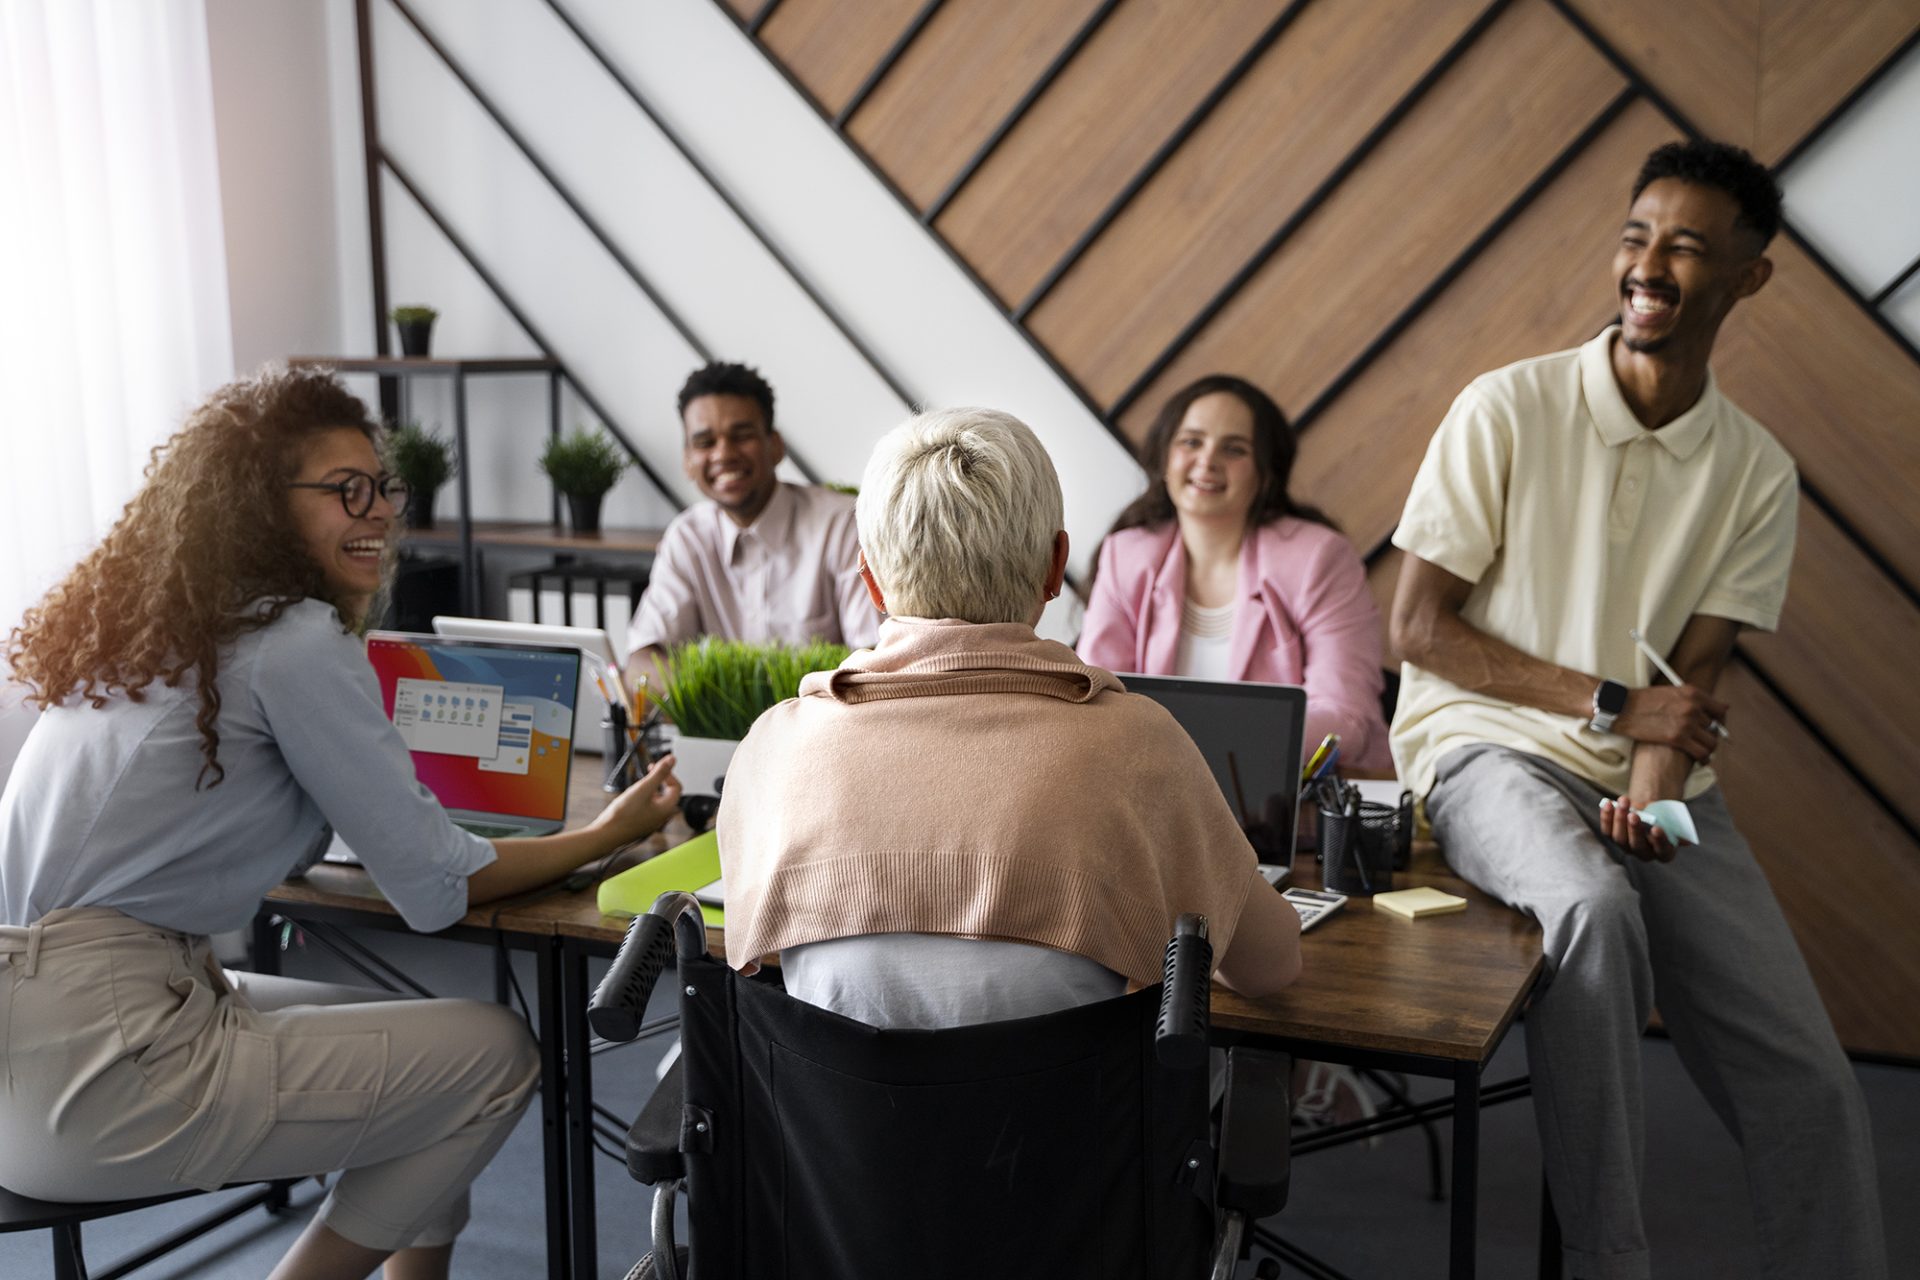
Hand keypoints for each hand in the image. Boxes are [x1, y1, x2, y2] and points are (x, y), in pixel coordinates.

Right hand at [593, 753, 681, 846]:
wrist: (606, 834)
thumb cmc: (623, 815)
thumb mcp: (643, 788)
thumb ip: (659, 773)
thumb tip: (672, 760)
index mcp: (667, 809)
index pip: (676, 787)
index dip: (668, 774)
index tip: (655, 767)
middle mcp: (662, 817)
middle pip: (667, 793)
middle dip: (658, 781)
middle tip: (647, 773)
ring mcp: (652, 822)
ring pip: (656, 800)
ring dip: (649, 789)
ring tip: (637, 786)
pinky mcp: (642, 824)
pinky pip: (647, 807)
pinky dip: (642, 798)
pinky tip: (630, 798)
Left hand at [1599, 795, 1686, 862]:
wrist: (1648, 812)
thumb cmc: (1661, 815)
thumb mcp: (1667, 816)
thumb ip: (1663, 818)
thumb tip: (1651, 814)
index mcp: (1665, 851)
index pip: (1663, 850)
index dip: (1659, 841)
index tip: (1656, 829)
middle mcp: (1645, 854)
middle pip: (1637, 845)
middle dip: (1634, 829)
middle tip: (1633, 815)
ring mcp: (1627, 847)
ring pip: (1620, 839)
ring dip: (1620, 819)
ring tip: (1623, 802)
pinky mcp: (1613, 838)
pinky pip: (1607, 831)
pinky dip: (1607, 817)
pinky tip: (1608, 804)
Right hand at [1612, 684, 1727, 761]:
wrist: (1620, 707)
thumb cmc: (1641, 701)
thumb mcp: (1669, 692)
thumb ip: (1688, 700)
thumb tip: (1702, 712)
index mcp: (1692, 693)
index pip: (1720, 710)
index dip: (1719, 720)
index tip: (1715, 727)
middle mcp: (1693, 707)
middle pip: (1715, 727)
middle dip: (1710, 735)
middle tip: (1702, 741)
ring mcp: (1686, 723)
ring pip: (1712, 742)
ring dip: (1708, 748)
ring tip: (1703, 752)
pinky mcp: (1678, 738)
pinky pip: (1701, 753)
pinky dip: (1703, 759)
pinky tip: (1700, 760)